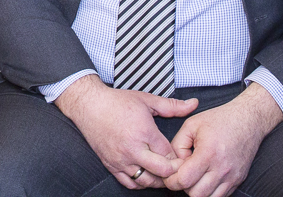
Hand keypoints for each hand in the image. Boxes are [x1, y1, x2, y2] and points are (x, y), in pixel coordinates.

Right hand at [55, 74, 198, 189]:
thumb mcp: (146, 100)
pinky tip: (146, 174)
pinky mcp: (111, 165)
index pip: (170, 155)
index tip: (182, 155)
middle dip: (173, 171)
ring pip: (147, 181)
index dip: (180, 157)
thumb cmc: (116, 102)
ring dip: (158, 179)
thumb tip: (193, 104)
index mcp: (144, 132)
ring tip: (163, 171)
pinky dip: (141, 183)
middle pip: (162, 171)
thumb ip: (172, 106)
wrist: (89, 105)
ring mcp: (121, 159)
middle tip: (177, 166)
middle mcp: (133, 149)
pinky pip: (130, 183)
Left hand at [163, 83, 282, 196]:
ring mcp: (232, 177)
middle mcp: (222, 169)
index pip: (184, 180)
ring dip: (197, 191)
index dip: (171, 181)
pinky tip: (205, 178)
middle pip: (195, 194)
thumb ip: (177, 145)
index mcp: (208, 153)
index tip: (169, 176)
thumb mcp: (191, 125)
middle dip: (184, 187)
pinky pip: (220, 196)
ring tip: (194, 177)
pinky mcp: (238, 180)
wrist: (248, 120)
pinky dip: (210, 191)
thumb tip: (172, 164)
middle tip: (181, 175)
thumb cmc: (220, 120)